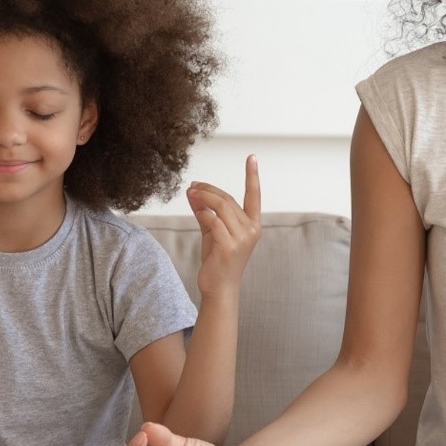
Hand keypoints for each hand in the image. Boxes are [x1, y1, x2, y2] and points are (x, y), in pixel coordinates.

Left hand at [187, 155, 260, 298]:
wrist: (218, 288)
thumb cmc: (217, 261)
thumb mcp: (211, 232)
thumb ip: (204, 211)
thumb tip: (193, 191)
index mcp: (252, 225)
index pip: (254, 195)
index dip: (252, 176)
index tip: (251, 158)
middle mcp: (251, 230)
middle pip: (228, 199)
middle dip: (209, 189)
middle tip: (193, 185)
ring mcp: (242, 238)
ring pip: (221, 207)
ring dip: (203, 197)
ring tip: (191, 193)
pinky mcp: (229, 246)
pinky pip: (213, 221)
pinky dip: (203, 213)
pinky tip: (196, 209)